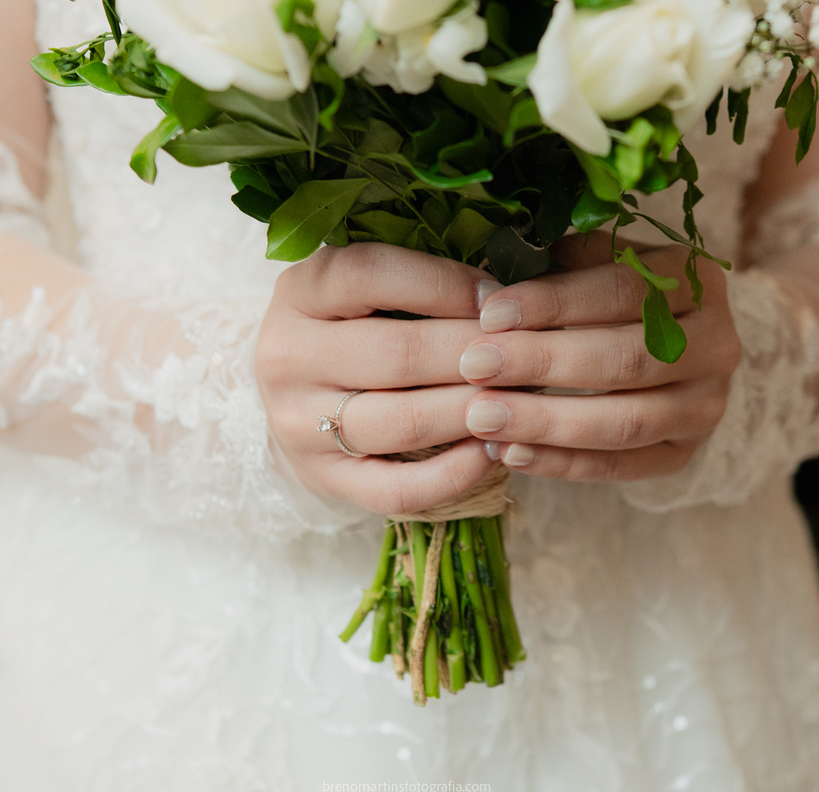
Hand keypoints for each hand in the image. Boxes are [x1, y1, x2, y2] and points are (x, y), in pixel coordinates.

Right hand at [256, 243, 502, 515]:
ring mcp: (299, 425)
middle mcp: (286, 357)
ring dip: (474, 411)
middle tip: (531, 353)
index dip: (446, 284)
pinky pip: (398, 489)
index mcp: (298, 291)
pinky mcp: (324, 479)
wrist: (293, 393)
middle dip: (477, 354)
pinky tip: (494, 451)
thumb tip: (509, 288)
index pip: (371, 275)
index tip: (500, 298)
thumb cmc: (350, 323)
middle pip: (398, 354)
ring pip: (404, 422)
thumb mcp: (363, 284)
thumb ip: (419, 276)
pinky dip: (455, 474)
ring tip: (524, 398)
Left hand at [460, 231, 741, 482]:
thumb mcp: (595, 264)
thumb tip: (485, 293)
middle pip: (625, 359)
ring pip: (624, 422)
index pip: (623, 290)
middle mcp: (716, 345)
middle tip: (475, 365)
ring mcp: (705, 406)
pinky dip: (561, 463)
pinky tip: (509, 452)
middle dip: (542, 362)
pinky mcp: (683, 453)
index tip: (490, 312)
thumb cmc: (610, 295)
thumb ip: (553, 269)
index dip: (554, 302)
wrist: (673, 348)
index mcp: (697, 282)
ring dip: (546, 422)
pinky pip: (619, 466)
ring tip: (481, 417)